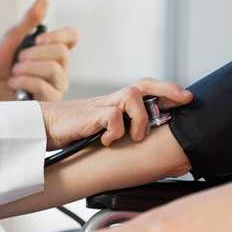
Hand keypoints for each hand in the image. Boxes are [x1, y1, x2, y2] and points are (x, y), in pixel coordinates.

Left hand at [0, 0, 77, 100]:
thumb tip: (43, 0)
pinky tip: (13, 83)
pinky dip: (24, 81)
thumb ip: (27, 22)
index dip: (59, 35)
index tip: (38, 39)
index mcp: (52, 51)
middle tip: (18, 58)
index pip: (71, 37)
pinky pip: (43, 86)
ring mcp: (57, 86)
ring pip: (53, 69)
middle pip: (62, 51)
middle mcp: (59, 68)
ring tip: (14, 72)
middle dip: (35, 53)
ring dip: (28, 67)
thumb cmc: (0, 69)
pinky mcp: (50, 102)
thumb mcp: (10, 41)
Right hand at [41, 77, 192, 149]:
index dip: (166, 89)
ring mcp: (101, 106)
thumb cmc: (72, 131)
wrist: (45, 127)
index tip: (186, 98)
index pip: (144, 88)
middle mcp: (111, 101)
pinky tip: (108, 141)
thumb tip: (142, 146)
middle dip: (167, 90)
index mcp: (114, 104)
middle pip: (143, 85)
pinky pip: (113, 117)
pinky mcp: (90, 116)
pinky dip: (116, 131)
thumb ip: (119, 133)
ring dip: (140, 117)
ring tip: (135, 136)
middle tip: (184, 100)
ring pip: (132, 95)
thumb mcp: (100, 131)